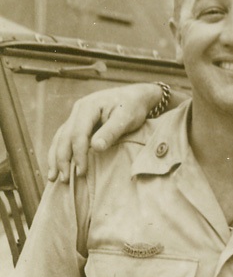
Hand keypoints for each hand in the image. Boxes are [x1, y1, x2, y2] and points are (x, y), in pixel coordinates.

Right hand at [47, 84, 162, 181]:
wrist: (135, 96)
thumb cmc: (133, 107)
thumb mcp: (126, 118)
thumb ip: (111, 132)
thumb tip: (95, 147)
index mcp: (88, 107)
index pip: (78, 134)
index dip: (78, 154)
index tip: (81, 172)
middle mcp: (78, 111)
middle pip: (64, 137)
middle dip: (62, 159)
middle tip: (64, 180)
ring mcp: (76, 117)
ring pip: (60, 138)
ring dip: (55, 158)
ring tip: (53, 177)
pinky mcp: (78, 123)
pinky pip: (64, 138)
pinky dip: (60, 152)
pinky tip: (57, 166)